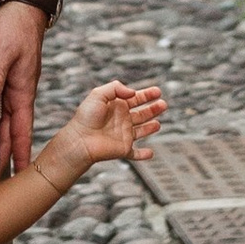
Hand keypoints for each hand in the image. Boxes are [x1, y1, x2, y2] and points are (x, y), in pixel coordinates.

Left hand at [0, 0, 46, 174]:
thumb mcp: (3, 51)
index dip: (17, 153)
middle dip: (5, 155)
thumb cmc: (15, 28)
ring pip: (3, 120)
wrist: (22, 8)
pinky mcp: (4, 80)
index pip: (20, 130)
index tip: (17, 176)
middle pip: (10, 131)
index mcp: (22, 92)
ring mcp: (12, 87)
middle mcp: (18, 94)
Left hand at [50, 81, 166, 175]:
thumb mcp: (98, 94)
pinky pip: (135, 154)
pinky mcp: (124, 149)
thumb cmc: (86, 117)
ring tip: (158, 123)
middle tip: (163, 104)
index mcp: (117, 106)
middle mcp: (121, 120)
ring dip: (150, 128)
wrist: (81, 140)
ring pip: (141, 131)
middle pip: (141, 114)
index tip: (158, 91)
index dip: (147, 94)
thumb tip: (133, 93)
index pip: (135, 99)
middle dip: (153, 109)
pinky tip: (150, 153)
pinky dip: (143, 155)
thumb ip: (116, 88)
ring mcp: (123, 135)